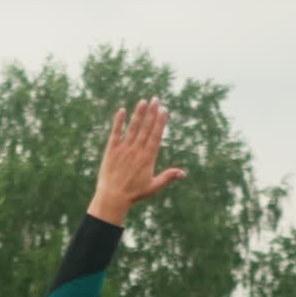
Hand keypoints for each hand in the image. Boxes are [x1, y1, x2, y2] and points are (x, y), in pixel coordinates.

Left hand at [88, 97, 185, 225]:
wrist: (112, 197)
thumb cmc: (134, 194)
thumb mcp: (153, 187)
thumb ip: (168, 177)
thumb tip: (184, 173)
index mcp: (148, 158)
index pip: (156, 136)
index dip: (160, 122)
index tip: (164, 110)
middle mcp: (137, 150)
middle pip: (146, 128)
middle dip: (152, 113)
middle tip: (156, 99)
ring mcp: (124, 149)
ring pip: (132, 127)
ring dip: (138, 113)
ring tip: (143, 101)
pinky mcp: (111, 150)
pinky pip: (115, 132)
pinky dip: (119, 121)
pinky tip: (122, 110)